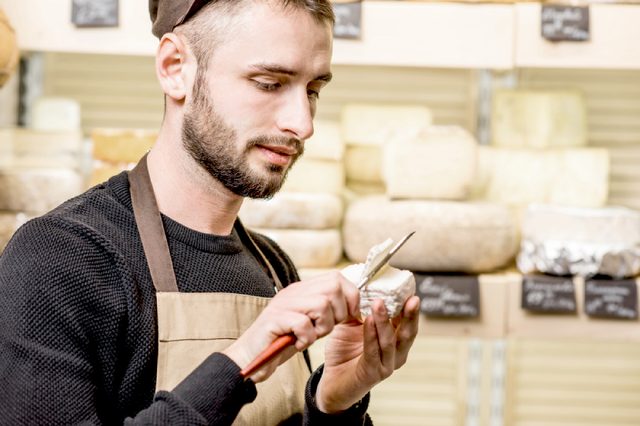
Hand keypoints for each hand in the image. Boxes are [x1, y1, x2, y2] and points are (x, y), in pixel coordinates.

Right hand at [223, 271, 359, 382]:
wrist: (250, 358)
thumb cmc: (282, 341)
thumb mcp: (310, 323)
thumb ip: (327, 311)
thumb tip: (354, 308)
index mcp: (303, 290)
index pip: (336, 278)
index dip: (350, 297)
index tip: (348, 317)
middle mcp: (293, 292)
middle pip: (333, 287)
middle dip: (338, 313)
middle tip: (325, 328)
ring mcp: (283, 304)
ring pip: (322, 304)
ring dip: (322, 327)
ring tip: (310, 337)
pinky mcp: (274, 320)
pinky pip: (303, 323)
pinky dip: (306, 338)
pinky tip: (297, 343)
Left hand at [315, 295, 419, 412]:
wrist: (332, 381)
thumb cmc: (344, 350)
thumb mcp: (351, 324)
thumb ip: (358, 308)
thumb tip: (359, 284)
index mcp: (395, 340)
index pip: (407, 321)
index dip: (410, 307)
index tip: (411, 290)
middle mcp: (396, 353)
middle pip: (408, 332)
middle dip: (410, 314)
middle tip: (412, 298)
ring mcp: (386, 365)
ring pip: (390, 341)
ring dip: (385, 321)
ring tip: (379, 303)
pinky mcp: (373, 373)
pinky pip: (373, 352)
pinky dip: (371, 335)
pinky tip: (369, 321)